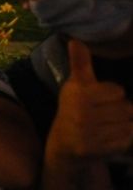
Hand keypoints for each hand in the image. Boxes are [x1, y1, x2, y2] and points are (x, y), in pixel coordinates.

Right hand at [49, 39, 132, 160]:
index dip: (113, 96)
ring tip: (105, 129)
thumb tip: (75, 40)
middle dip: (120, 113)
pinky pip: (126, 139)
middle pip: (126, 108)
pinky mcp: (93, 149)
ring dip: (122, 127)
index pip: (118, 91)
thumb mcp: (76, 86)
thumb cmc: (75, 110)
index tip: (97, 102)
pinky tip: (107, 140)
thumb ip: (80, 63)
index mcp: (78, 94)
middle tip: (102, 118)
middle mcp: (79, 113)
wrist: (63, 147)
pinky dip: (122, 140)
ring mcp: (86, 133)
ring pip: (128, 124)